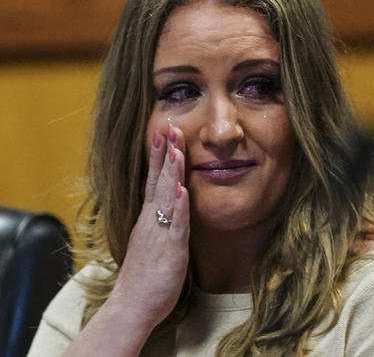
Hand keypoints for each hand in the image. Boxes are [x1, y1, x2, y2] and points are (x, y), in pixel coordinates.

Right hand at [65, 124, 190, 355]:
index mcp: (149, 217)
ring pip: (166, 197)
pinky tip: (183, 190)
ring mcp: (160, 233)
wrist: (131, 305)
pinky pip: (175, 225)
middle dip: (165, 152)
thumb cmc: (145, 275)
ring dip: (171, 172)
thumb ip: (161, 220)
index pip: (154, 179)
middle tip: (170, 126)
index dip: (159, 155)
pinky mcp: (170, 249)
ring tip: (176, 148)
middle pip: (159, 180)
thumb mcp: (154, 240)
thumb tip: (171, 201)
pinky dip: (179, 207)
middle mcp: (152, 220)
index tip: (164, 132)